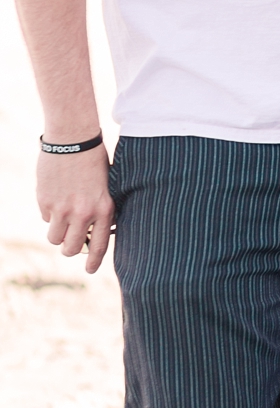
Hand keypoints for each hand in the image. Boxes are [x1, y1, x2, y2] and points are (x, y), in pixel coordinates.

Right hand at [37, 143, 113, 273]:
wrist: (73, 137)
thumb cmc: (94, 160)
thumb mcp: (107, 186)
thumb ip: (101, 209)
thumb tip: (94, 233)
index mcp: (104, 209)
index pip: (99, 246)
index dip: (94, 262)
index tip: (90, 270)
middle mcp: (84, 213)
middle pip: (70, 249)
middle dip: (69, 248)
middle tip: (69, 240)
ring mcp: (62, 209)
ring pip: (54, 238)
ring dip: (57, 231)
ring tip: (62, 216)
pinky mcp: (46, 201)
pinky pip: (45, 218)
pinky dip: (49, 212)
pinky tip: (57, 193)